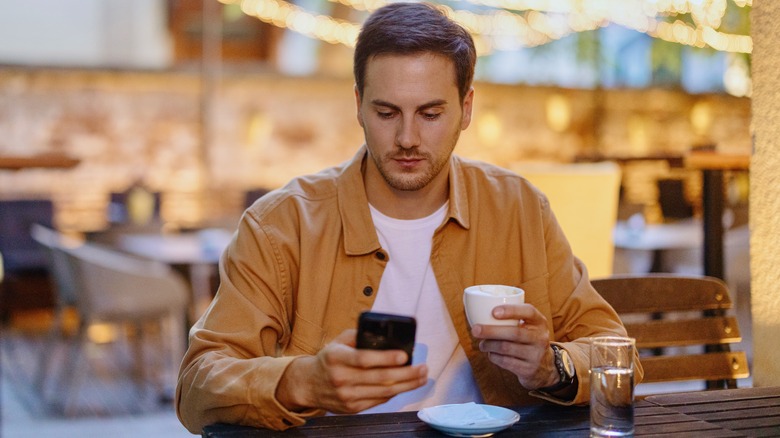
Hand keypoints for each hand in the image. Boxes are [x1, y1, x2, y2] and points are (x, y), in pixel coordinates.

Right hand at [276, 329, 427, 413]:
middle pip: (379, 378)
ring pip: (383, 392)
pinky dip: (394, 393)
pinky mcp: (352, 408)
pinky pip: (379, 401)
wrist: (308, 385)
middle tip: (423, 368)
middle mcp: (341, 378)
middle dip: (406, 374)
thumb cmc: (328, 359)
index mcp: (336, 358)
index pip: (364, 359)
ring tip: (421, 377)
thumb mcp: (337, 342)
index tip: (404, 355)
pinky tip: (405, 385)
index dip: (386, 358)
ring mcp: (347, 396)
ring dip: (406, 385)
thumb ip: (357, 335)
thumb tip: (383, 334)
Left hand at [470, 304, 557, 389]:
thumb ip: (513, 318)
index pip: (529, 312)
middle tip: (475, 329)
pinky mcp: (528, 370)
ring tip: (482, 344)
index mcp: (540, 322)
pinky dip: (494, 357)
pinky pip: (506, 362)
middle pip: (514, 333)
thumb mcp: (529, 326)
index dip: (511, 310)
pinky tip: (490, 353)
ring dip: (489, 345)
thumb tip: (480, 312)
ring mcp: (536, 355)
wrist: (544, 368)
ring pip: (506, 348)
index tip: (493, 312)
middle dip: (491, 331)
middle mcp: (540, 338)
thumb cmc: (528, 340)